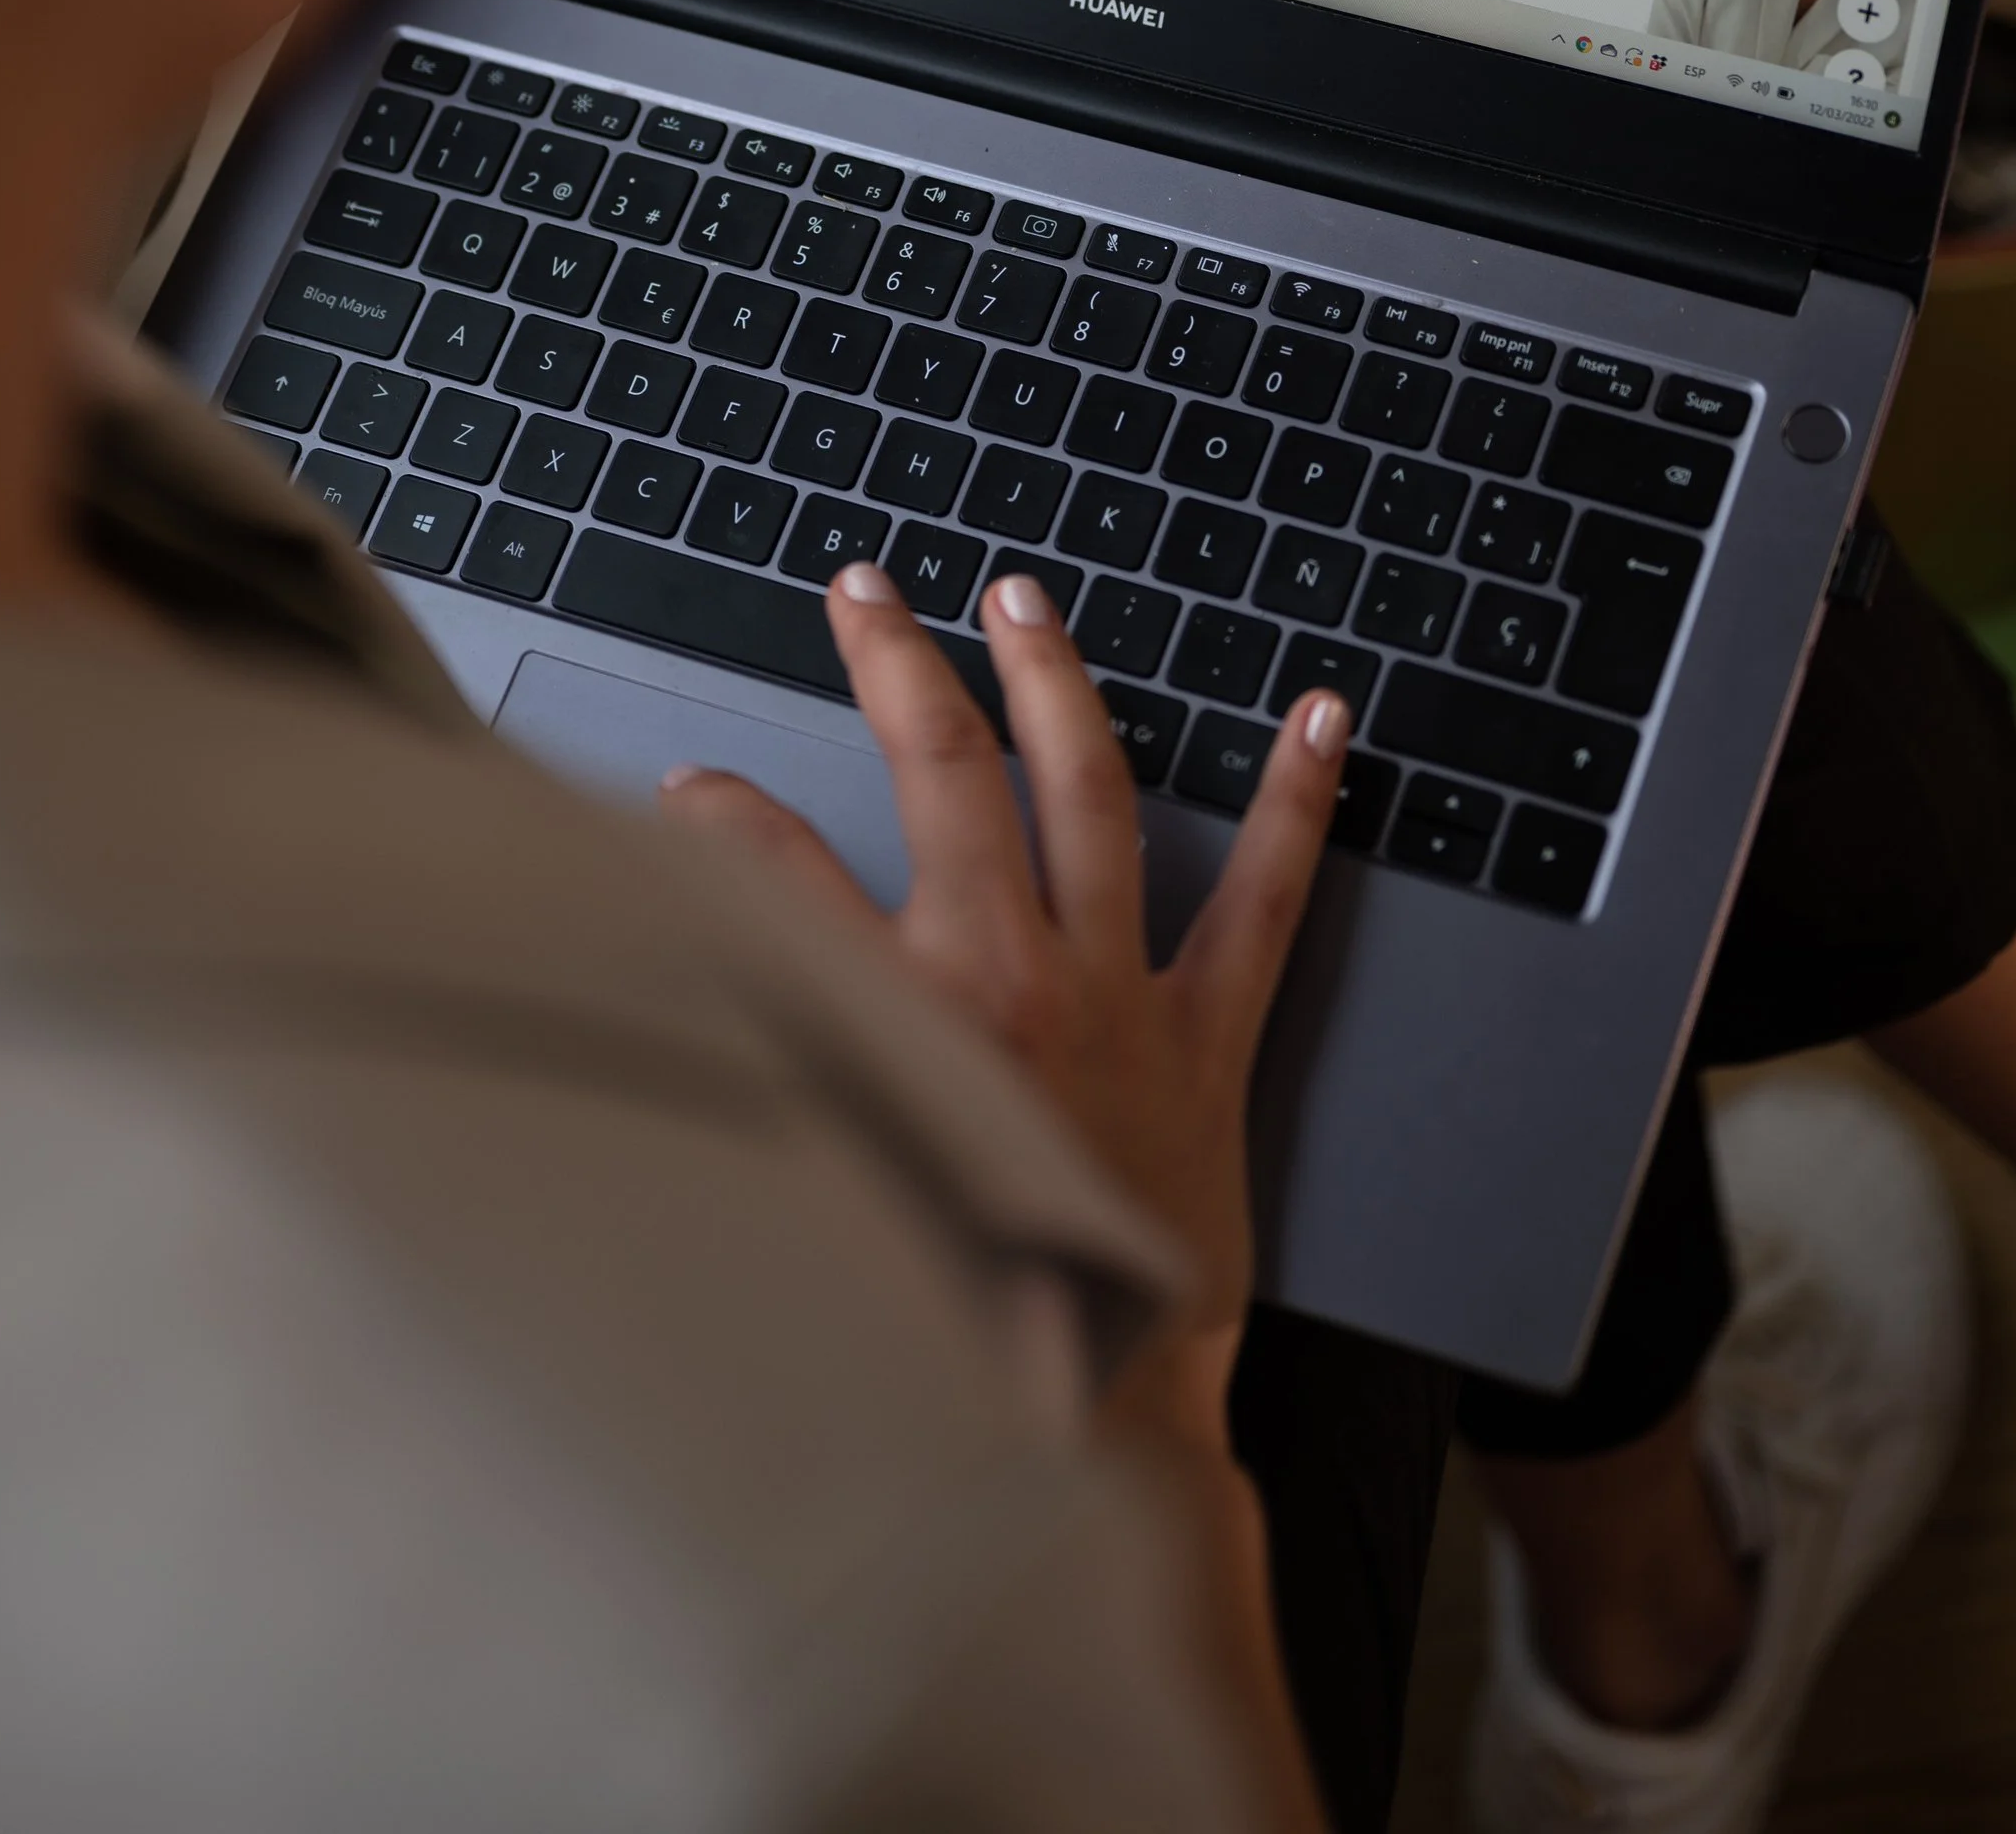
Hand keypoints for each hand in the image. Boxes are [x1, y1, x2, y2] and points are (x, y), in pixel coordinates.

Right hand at [662, 563, 1349, 1374]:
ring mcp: (1120, 995)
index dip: (723, 820)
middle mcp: (1010, 980)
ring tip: (1025, 599)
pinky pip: (1268, 896)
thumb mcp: (818, 1183)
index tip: (691, 793)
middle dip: (898, 665)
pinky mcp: (1209, 1038)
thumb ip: (759, 1063)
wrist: (1091, 1422)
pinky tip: (1325, 717)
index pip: (777, 873)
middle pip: (944, 775)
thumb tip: (690, 994)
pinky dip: (1300, 800)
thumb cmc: (951, 1322)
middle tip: (865, 592)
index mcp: (896, 1021)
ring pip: (1091, 792)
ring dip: (1054, 681)